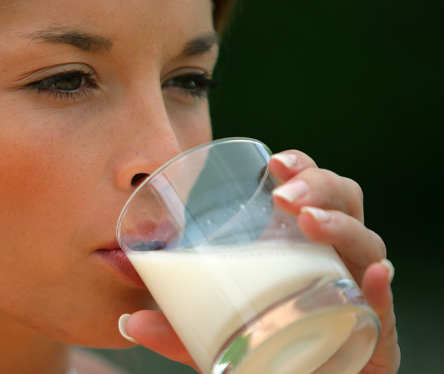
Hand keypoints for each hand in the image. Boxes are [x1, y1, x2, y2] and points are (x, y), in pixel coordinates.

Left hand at [120, 150, 399, 373]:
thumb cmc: (255, 352)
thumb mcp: (210, 334)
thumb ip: (175, 327)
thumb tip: (128, 320)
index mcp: (299, 247)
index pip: (313, 192)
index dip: (302, 169)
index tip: (274, 162)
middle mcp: (333, 262)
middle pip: (345, 206)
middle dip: (320, 188)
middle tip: (285, 197)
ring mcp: (354, 295)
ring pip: (367, 248)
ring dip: (342, 228)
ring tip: (311, 222)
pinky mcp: (372, 338)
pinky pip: (385, 313)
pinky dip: (382, 294)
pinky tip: (373, 277)